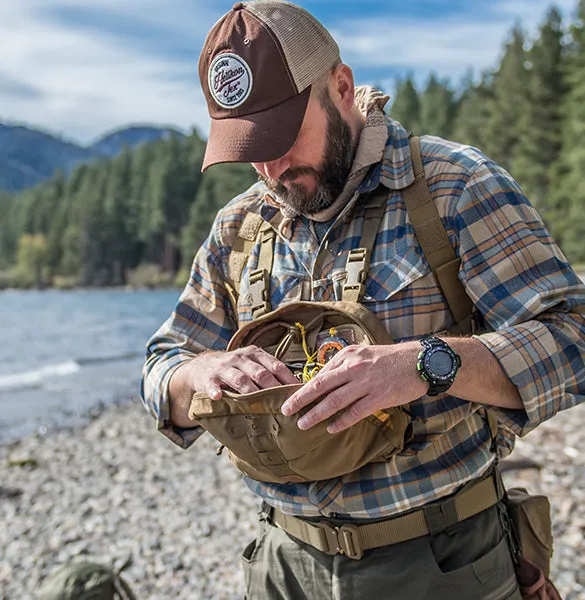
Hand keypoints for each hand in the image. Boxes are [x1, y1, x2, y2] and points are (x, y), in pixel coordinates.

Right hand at [185, 345, 297, 399]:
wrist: (202, 366)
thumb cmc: (235, 369)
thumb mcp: (252, 366)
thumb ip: (270, 374)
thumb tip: (297, 389)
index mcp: (255, 354)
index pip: (276, 365)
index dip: (288, 379)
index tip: (299, 393)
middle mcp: (240, 358)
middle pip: (260, 373)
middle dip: (273, 388)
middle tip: (284, 404)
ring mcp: (224, 368)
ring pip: (240, 379)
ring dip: (251, 391)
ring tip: (259, 404)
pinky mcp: (208, 378)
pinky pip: (212, 385)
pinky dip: (215, 391)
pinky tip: (218, 397)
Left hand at [280, 342, 426, 432]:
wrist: (419, 361)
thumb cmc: (388, 359)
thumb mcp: (362, 353)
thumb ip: (343, 365)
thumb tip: (322, 379)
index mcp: (347, 356)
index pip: (320, 374)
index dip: (303, 388)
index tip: (290, 398)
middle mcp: (354, 368)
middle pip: (320, 386)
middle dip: (300, 400)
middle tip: (285, 410)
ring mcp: (366, 383)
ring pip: (335, 401)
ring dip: (316, 414)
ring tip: (303, 424)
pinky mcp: (379, 397)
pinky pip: (355, 412)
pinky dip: (341, 421)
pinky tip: (331, 428)